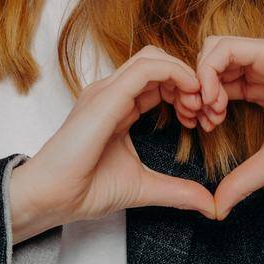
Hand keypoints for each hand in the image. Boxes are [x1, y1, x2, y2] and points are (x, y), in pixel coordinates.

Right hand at [10, 46, 218, 237]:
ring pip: (153, 57)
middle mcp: (111, 93)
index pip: (157, 81)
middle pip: (158, 62)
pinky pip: (146, 69)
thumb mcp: (144, 187)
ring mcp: (106, 91)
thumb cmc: (84, 189)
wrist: (53, 198)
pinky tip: (190, 95)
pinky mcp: (106, 97)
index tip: (202, 120)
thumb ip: (177, 191)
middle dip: (189, 80)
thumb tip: (211, 206)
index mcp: (118, 107)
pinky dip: (175, 74)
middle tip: (207, 110)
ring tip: (199, 103)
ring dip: (184, 74)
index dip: (186, 93)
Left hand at [192, 36, 263, 219]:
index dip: (200, 103)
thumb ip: (243, 180)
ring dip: (200, 79)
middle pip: (207, 61)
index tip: (204, 129)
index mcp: (259, 85)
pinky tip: (218, 101)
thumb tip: (217, 209)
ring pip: (211, 48)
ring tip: (211, 110)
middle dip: (194, 90)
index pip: (214, 81)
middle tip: (201, 120)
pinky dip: (209, 72)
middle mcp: (260, 66)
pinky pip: (226, 48)